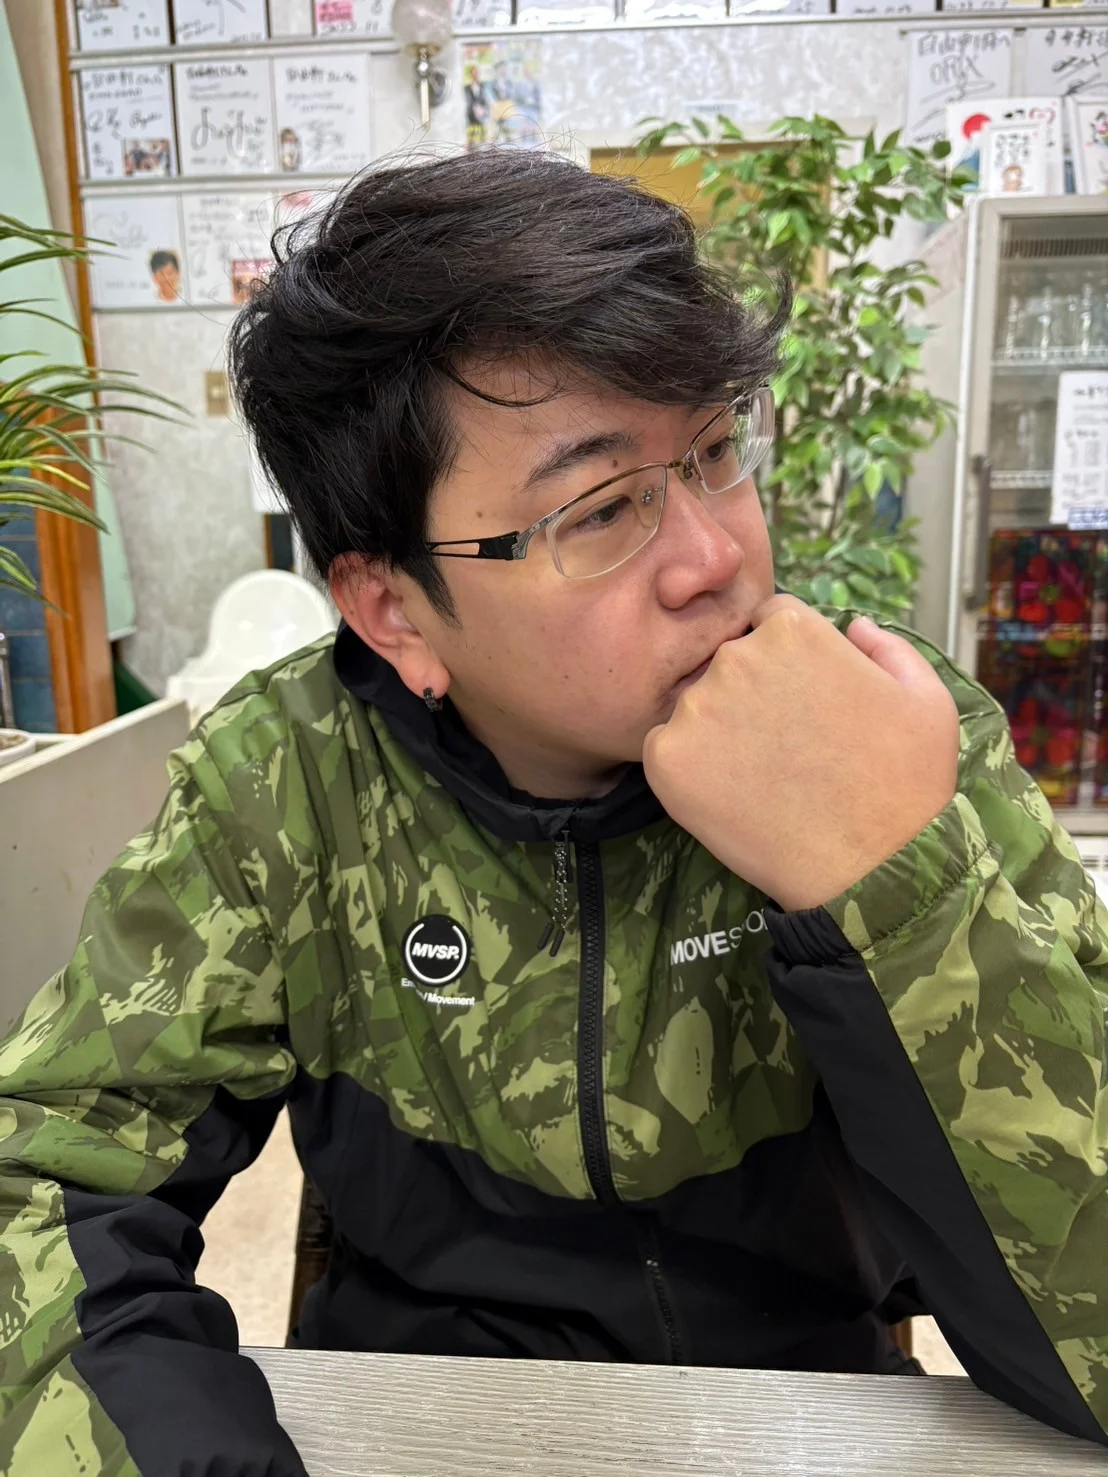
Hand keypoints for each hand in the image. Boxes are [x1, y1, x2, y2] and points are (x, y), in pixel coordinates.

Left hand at [643, 595, 959, 911]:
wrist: (871, 868)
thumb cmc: (905, 783)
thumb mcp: (925, 697)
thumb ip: (887, 647)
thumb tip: (853, 626)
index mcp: (793, 628)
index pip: (769, 624)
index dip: (788, 664)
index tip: (803, 703)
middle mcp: (737, 657)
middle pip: (730, 662)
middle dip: (752, 693)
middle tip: (785, 746)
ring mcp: (696, 708)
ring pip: (697, 706)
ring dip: (719, 730)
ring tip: (763, 776)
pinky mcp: (667, 758)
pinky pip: (668, 749)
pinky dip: (690, 769)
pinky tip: (733, 796)